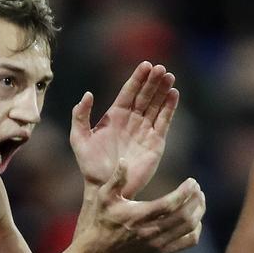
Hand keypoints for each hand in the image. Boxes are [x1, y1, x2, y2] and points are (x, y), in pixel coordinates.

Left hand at [70, 61, 178, 198]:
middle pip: (145, 95)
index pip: (129, 92)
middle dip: (153, 81)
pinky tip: (174, 94)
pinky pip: (164, 121)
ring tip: (170, 76)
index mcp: (114, 116)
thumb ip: (80, 116)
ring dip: (163, 90)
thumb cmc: (90, 166)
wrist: (106, 187)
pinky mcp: (156, 143)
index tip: (146, 65)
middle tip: (161, 68)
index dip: (137, 78)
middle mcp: (132, 120)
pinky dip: (170, 108)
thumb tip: (88, 94)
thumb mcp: (79, 139)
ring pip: (156, 105)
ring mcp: (145, 130)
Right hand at [73, 159, 203, 252]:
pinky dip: (196, 229)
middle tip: (197, 187)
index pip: (169, 205)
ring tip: (199, 198)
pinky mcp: (162, 251)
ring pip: (189, 228)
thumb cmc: (103, 219)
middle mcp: (150, 232)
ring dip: (198, 211)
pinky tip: (195, 218)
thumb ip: (115, 179)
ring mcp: (158, 243)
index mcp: (138, 216)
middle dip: (195, 200)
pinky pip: (189, 242)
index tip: (192, 181)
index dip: (184, 192)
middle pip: (184, 216)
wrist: (101, 250)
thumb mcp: (103, 197)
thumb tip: (124, 160)